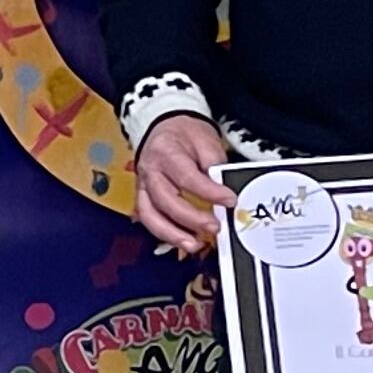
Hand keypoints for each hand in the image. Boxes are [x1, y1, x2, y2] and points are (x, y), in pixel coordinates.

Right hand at [135, 113, 235, 256]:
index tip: (230, 200)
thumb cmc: (185, 134)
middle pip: (165, 200)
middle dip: (191, 218)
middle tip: (215, 227)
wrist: (163, 127)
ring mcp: (143, 186)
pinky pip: (149, 219)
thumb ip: (215, 164)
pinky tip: (183, 241)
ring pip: (150, 214)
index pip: (187, 176)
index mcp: (165, 152)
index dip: (209, 192)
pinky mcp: (143, 197)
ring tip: (194, 245)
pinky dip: (165, 233)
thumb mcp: (205, 139)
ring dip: (172, 233)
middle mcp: (150, 171)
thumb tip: (225, 189)